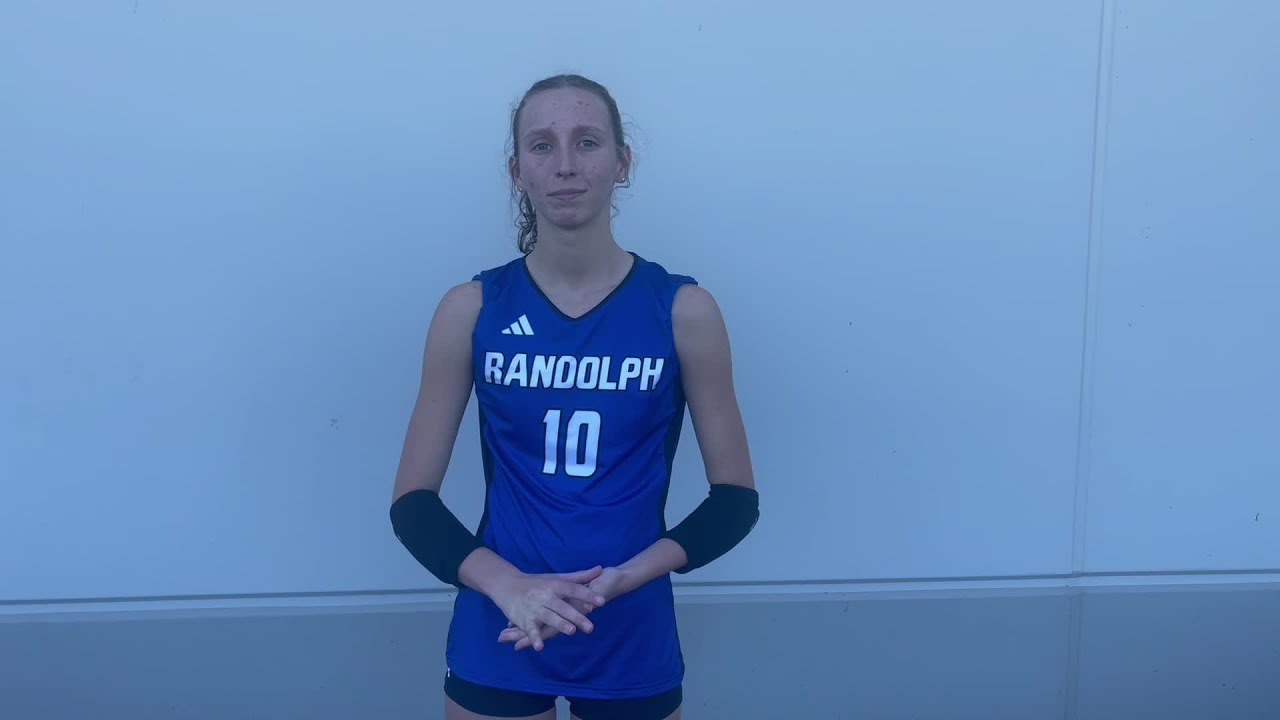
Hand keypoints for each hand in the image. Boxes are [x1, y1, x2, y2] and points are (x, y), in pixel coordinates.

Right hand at [487, 566, 607, 651]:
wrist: (507, 584)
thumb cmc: (536, 582)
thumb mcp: (557, 578)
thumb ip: (579, 577)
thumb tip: (600, 569)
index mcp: (554, 585)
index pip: (574, 590)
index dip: (587, 595)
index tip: (601, 601)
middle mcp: (545, 596)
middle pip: (563, 607)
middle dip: (577, 616)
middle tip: (590, 627)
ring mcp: (534, 608)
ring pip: (549, 617)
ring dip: (560, 624)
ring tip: (571, 631)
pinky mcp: (524, 619)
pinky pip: (530, 630)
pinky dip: (534, 638)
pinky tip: (540, 647)